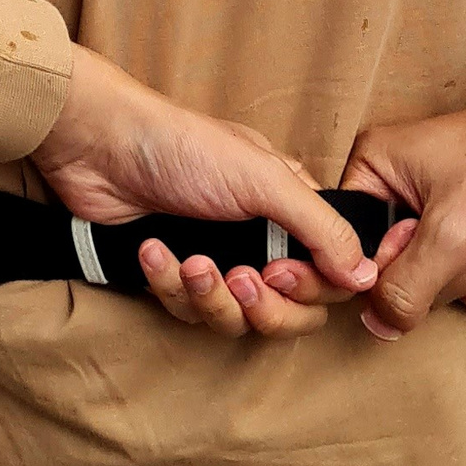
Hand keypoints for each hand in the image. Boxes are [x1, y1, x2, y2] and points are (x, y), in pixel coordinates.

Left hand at [32, 49, 376, 339]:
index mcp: (288, 209)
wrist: (98, 147)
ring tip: (188, 262)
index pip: (326, 276)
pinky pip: (185, 310)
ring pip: (234, 319)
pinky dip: (168, 284)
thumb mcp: (263, 178)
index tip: (281, 272)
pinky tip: (152, 251)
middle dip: (262, 306)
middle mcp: (257, 238)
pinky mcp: (172, 276)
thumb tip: (367, 273)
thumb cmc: (181, 146)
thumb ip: (321, 227)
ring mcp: (215, 258)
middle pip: (286, 311)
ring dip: (210, 296)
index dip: (310, 289)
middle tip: (240, 277)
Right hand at [340, 96, 465, 342]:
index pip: (350, 242)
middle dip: (439, 274)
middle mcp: (396, 186)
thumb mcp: (454, 230)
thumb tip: (378, 324)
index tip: (422, 263)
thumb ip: (408, 284)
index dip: (383, 269)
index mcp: (374, 166)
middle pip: (391, 268)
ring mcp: (433, 209)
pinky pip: (458, 278)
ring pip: (428, 279)